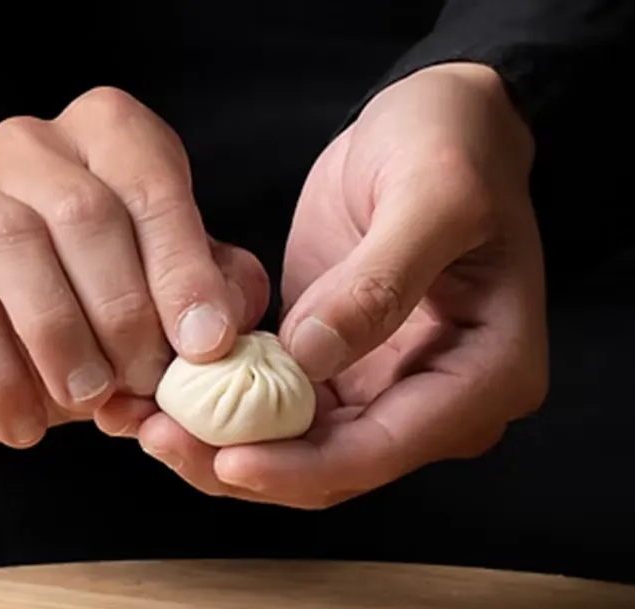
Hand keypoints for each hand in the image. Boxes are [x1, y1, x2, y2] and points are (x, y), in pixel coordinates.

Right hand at [0, 87, 267, 447]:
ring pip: (18, 254)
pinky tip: (28, 426)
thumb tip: (226, 323)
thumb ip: (214, 291)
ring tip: (92, 401)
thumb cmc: (96, 298)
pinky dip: (7, 386)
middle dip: (127, 314)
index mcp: (106, 133)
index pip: (151, 184)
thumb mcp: (169, 287)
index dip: (183, 271)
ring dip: (67, 345)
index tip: (205, 346)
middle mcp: (29, 146)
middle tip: (146, 384)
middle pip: (85, 215)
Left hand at [138, 63, 548, 506]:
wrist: (445, 116)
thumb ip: (379, 280)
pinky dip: (223, 409)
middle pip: (335, 467)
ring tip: (145, 423)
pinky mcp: (342, 369)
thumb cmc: (456, 143)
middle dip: (245, 465)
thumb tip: (310, 360)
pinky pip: (278, 411)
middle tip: (160, 438)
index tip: (227, 460)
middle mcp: (444, 404)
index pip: (387, 447)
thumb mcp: (433, 194)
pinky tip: (164, 396)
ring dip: (222, 446)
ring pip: (298, 452)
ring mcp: (390, 391)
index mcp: (489, 375)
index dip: (302, 466)